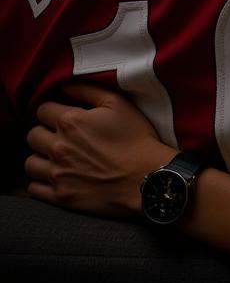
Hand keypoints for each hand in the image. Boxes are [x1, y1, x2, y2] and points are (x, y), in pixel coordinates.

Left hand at [25, 83, 174, 216]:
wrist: (146, 176)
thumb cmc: (136, 138)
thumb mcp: (119, 104)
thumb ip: (89, 90)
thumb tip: (65, 86)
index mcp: (71, 122)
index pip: (43, 110)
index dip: (53, 110)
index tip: (63, 115)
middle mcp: (58, 147)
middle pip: (33, 136)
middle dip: (44, 133)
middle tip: (60, 136)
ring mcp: (57, 173)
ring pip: (29, 163)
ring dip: (40, 158)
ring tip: (56, 158)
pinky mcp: (60, 196)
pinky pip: (33, 189)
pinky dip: (41, 182)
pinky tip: (56, 176)